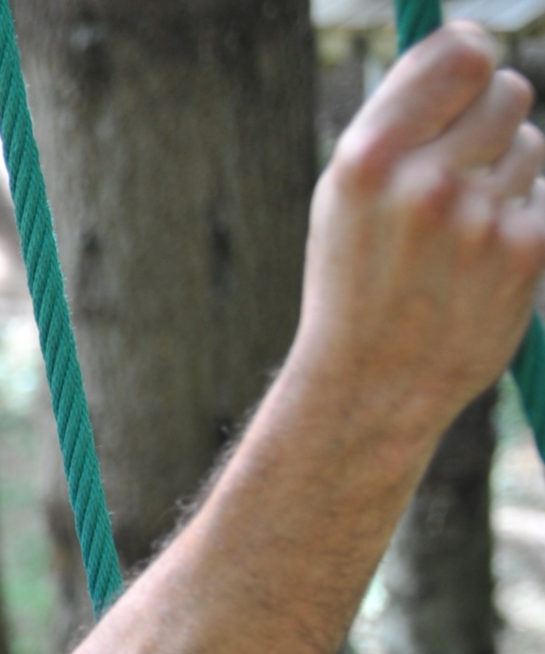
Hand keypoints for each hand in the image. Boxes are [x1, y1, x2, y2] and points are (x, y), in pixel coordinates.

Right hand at [293, 22, 544, 438]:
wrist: (371, 383)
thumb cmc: (355, 280)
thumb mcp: (347, 197)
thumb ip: (403, 124)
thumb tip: (472, 49)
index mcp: (367, 160)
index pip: (460, 55)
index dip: (472, 55)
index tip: (469, 69)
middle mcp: (424, 183)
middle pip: (508, 92)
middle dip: (493, 118)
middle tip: (460, 163)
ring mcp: (479, 218)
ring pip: (531, 146)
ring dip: (506, 174)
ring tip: (460, 229)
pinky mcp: (525, 251)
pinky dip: (522, 219)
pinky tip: (483, 258)